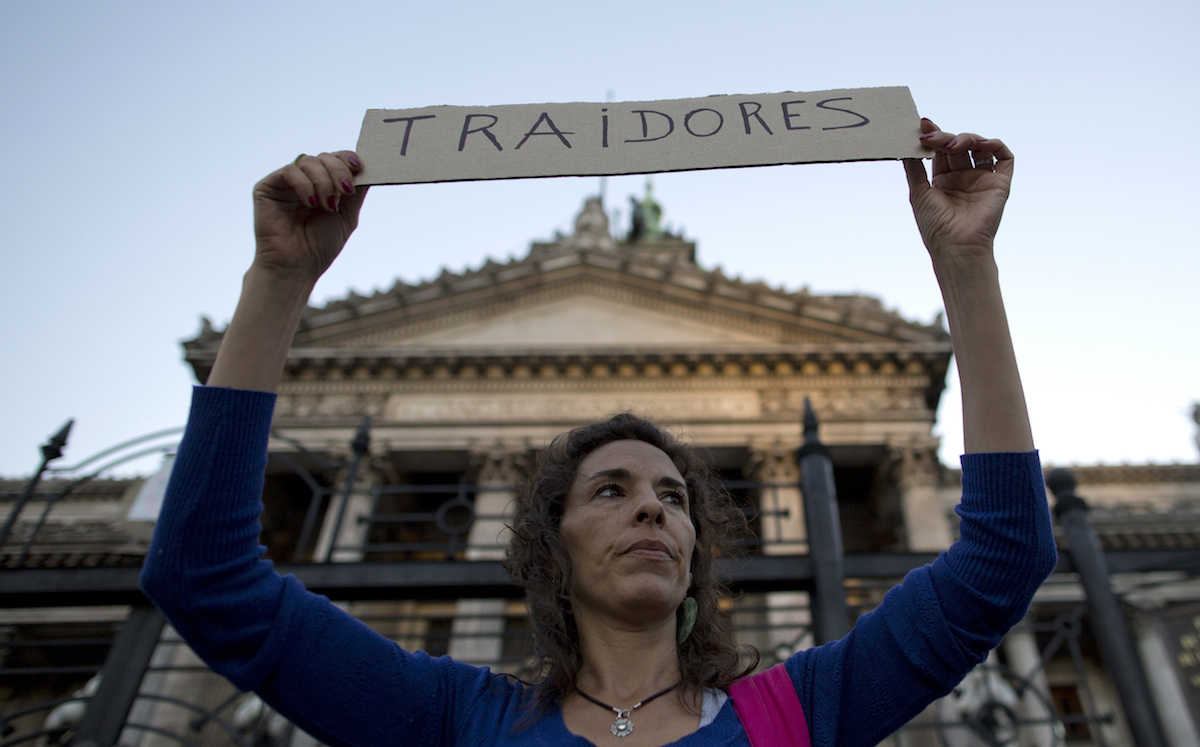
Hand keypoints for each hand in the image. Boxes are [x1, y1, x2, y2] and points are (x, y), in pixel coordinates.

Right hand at [251, 151, 368, 282]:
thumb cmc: (320, 246)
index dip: (347, 158)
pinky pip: (290, 171)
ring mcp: (285, 183)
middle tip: (344, 192)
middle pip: (324, 157)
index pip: (335, 159)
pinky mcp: (267, 187)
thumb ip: (357, 191)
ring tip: (326, 205)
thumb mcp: (347, 215)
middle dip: (338, 172)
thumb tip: (370, 167)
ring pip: (308, 161)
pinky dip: (305, 184)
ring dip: (323, 181)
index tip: (358, 167)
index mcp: (322, 185)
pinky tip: (310, 203)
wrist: (296, 266)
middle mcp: (304, 181)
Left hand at [902, 118, 1012, 260]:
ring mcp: (982, 179)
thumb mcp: (918, 192)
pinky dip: (995, 144)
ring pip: (980, 146)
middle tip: (935, 138)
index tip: (923, 124)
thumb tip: (905, 143)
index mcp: (943, 180)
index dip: (934, 136)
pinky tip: (981, 144)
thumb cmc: (934, 225)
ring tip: (954, 145)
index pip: (941, 150)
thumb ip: (913, 167)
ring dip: (968, 138)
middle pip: (958, 145)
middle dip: (947, 137)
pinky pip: (1004, 157)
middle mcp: (964, 177)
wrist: (955, 246)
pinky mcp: (1000, 183)